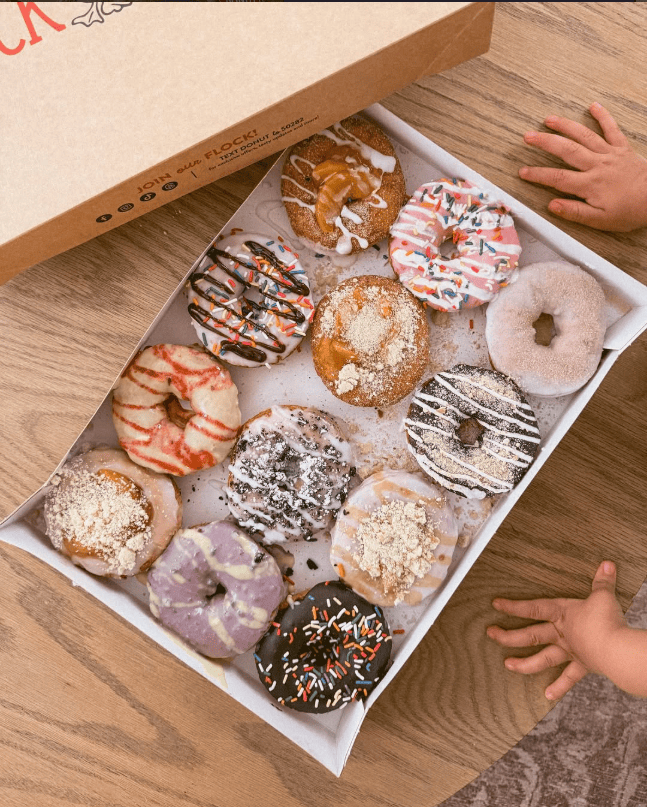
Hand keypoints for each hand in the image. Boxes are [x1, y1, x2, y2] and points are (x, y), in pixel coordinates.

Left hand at [486, 561, 626, 700]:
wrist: (616, 650)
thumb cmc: (607, 621)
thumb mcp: (604, 596)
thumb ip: (603, 581)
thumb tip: (608, 564)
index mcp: (563, 614)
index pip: (533, 607)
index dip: (513, 606)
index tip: (495, 605)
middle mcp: (562, 634)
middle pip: (530, 635)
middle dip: (508, 636)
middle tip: (491, 635)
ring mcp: (571, 651)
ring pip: (542, 659)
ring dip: (524, 663)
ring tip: (508, 666)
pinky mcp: (583, 666)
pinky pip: (569, 678)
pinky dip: (559, 687)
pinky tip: (547, 695)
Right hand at [520, 103, 646, 231]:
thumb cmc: (630, 211)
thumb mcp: (599, 220)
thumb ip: (574, 212)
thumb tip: (552, 206)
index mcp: (590, 184)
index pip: (557, 178)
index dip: (537, 174)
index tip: (523, 172)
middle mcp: (597, 165)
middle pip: (566, 150)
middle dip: (545, 142)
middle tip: (528, 137)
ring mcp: (609, 154)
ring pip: (584, 136)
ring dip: (565, 126)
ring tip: (549, 119)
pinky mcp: (622, 148)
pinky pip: (611, 129)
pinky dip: (603, 116)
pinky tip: (593, 106)